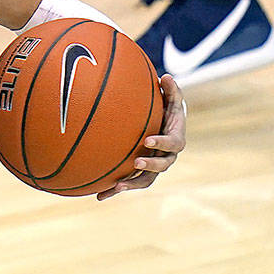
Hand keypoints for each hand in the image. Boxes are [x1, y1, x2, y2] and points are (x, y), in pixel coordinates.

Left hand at [96, 74, 185, 200]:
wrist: (163, 127)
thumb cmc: (167, 111)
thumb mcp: (172, 100)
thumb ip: (171, 90)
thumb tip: (166, 77)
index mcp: (175, 140)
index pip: (173, 144)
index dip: (162, 144)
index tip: (148, 140)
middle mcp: (166, 157)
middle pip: (162, 166)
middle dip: (150, 166)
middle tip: (136, 162)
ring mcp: (153, 167)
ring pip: (145, 180)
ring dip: (131, 184)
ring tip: (116, 186)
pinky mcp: (139, 173)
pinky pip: (128, 183)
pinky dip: (114, 191)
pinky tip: (98, 196)